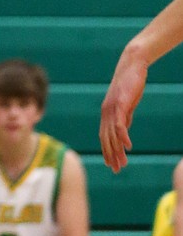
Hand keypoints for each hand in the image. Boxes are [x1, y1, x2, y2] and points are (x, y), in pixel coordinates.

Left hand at [100, 46, 147, 172]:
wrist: (132, 64)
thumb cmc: (130, 83)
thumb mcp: (127, 104)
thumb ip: (124, 117)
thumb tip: (123, 131)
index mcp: (106, 112)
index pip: (104, 136)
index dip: (107, 151)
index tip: (111, 164)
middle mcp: (106, 112)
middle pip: (106, 138)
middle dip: (111, 155)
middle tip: (116, 170)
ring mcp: (112, 108)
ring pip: (112, 134)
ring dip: (117, 150)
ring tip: (122, 163)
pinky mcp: (121, 103)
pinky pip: (120, 123)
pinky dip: (123, 136)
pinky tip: (128, 147)